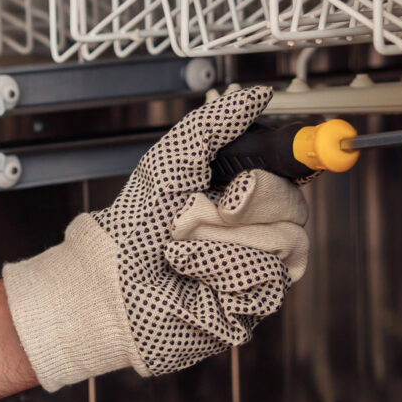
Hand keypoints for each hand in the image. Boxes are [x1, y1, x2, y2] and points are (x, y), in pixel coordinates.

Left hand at [1, 84, 309, 390]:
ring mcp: (257, 270)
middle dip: (243, 202)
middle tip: (196, 212)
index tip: (277, 158)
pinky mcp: (253, 306)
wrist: (109, 286)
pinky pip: (267, 274)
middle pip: (293, 203)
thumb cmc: (132, 228)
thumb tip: (254, 95)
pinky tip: (193, 276)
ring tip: (183, 250)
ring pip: (286, 239)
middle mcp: (254, 233)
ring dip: (223, 240)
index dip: (289, 163)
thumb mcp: (171, 163)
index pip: (287, 174)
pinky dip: (220, 267)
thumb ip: (213, 125)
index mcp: (240, 198)